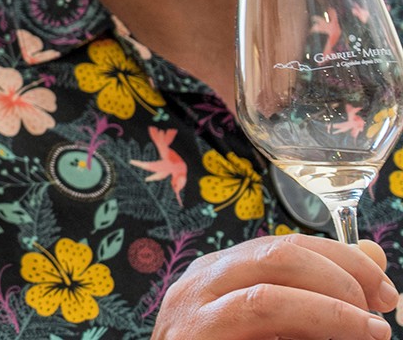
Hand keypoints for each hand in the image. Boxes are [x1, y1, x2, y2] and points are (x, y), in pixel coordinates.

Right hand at [153, 234, 397, 338]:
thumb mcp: (278, 324)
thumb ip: (319, 292)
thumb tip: (371, 253)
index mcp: (219, 272)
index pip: (285, 245)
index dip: (343, 261)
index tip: (383, 291)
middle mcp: (200, 284)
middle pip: (277, 256)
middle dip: (342, 279)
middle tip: (379, 313)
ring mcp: (193, 317)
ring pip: (267, 297)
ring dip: (330, 313)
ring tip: (366, 332)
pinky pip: (257, 327)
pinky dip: (305, 331)